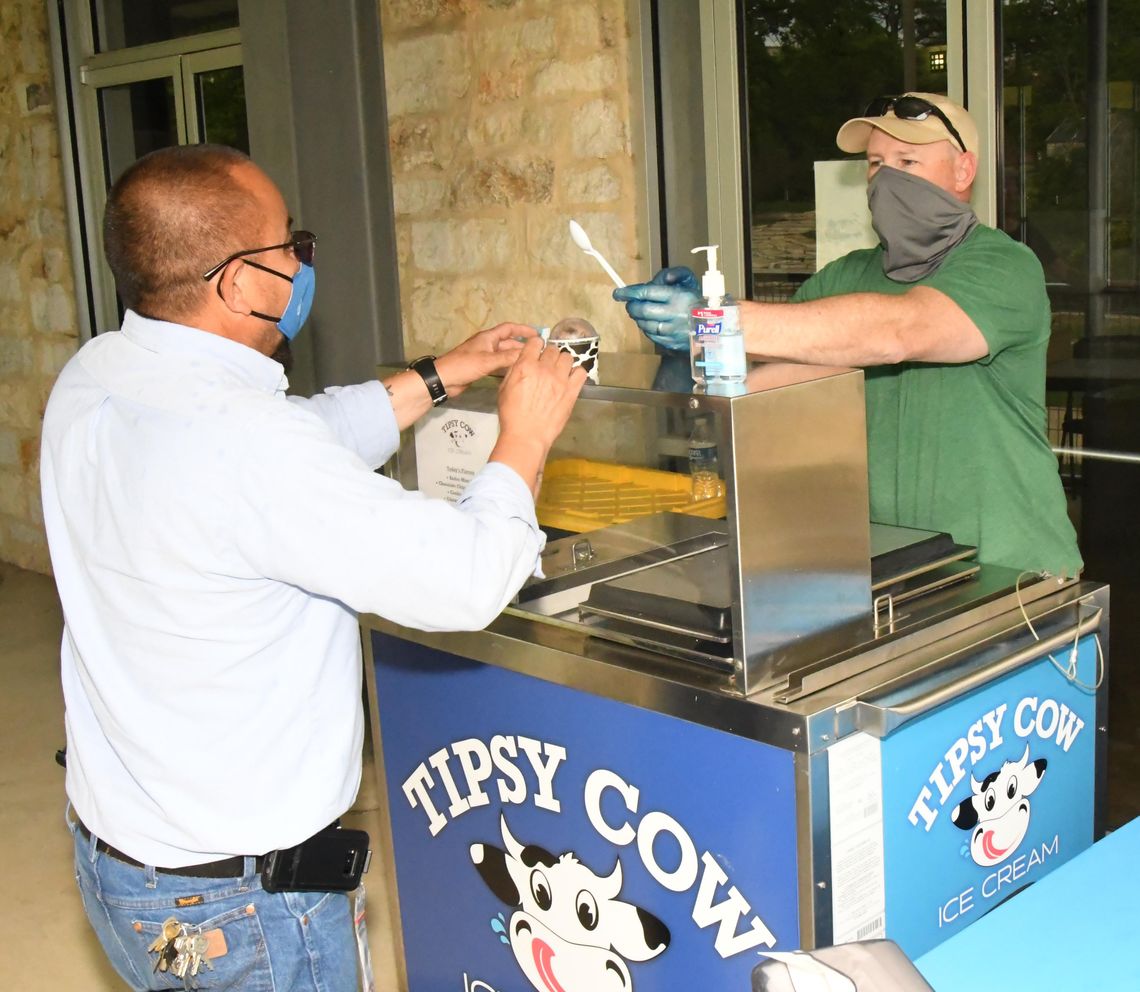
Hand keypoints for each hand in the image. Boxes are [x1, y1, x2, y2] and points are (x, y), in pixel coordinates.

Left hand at [435, 323, 537, 398]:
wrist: (444, 379)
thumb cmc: (463, 365)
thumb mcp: (487, 360)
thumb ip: (507, 358)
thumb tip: (527, 354)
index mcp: (488, 338)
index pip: (509, 329)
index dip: (523, 330)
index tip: (537, 334)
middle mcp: (487, 345)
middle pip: (508, 343)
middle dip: (521, 346)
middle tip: (537, 353)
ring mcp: (484, 357)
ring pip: (504, 355)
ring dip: (515, 358)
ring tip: (530, 363)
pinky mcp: (482, 368)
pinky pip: (499, 365)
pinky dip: (508, 367)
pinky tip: (516, 372)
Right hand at [491, 337, 586, 495]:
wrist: (527, 435)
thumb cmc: (511, 415)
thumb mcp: (504, 389)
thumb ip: (514, 371)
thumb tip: (522, 361)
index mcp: (525, 366)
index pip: (535, 342)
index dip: (536, 346)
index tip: (537, 352)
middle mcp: (544, 369)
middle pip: (552, 349)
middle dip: (549, 356)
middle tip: (547, 366)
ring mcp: (560, 379)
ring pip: (567, 357)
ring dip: (562, 363)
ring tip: (559, 373)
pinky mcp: (571, 391)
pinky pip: (581, 372)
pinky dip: (576, 374)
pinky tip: (570, 381)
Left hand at [612, 266, 698, 350]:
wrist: (716, 327)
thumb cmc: (698, 301)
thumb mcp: (690, 282)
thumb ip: (675, 274)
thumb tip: (660, 278)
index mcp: (678, 296)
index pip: (647, 293)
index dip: (630, 292)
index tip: (618, 293)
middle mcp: (674, 314)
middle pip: (642, 311)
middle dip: (631, 306)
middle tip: (629, 303)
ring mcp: (672, 331)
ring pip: (644, 324)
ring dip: (638, 318)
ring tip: (641, 312)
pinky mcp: (671, 343)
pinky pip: (651, 335)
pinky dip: (646, 328)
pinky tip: (650, 322)